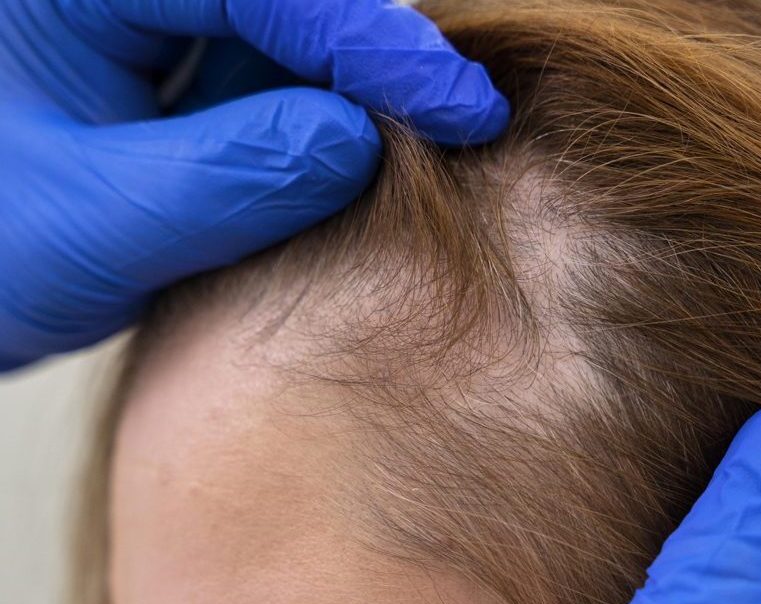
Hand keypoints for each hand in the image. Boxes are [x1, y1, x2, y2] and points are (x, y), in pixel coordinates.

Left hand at [0, 0, 508, 370]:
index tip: (464, 107)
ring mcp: (144, 22)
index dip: (376, 45)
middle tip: (461, 114)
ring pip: (280, 25)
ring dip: (355, 72)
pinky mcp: (165, 62)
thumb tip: (362, 139)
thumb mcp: (98, 227)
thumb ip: (232, 178)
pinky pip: (260, 62)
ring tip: (425, 129)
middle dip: (375, 47)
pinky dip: (319, 101)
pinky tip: (355, 142)